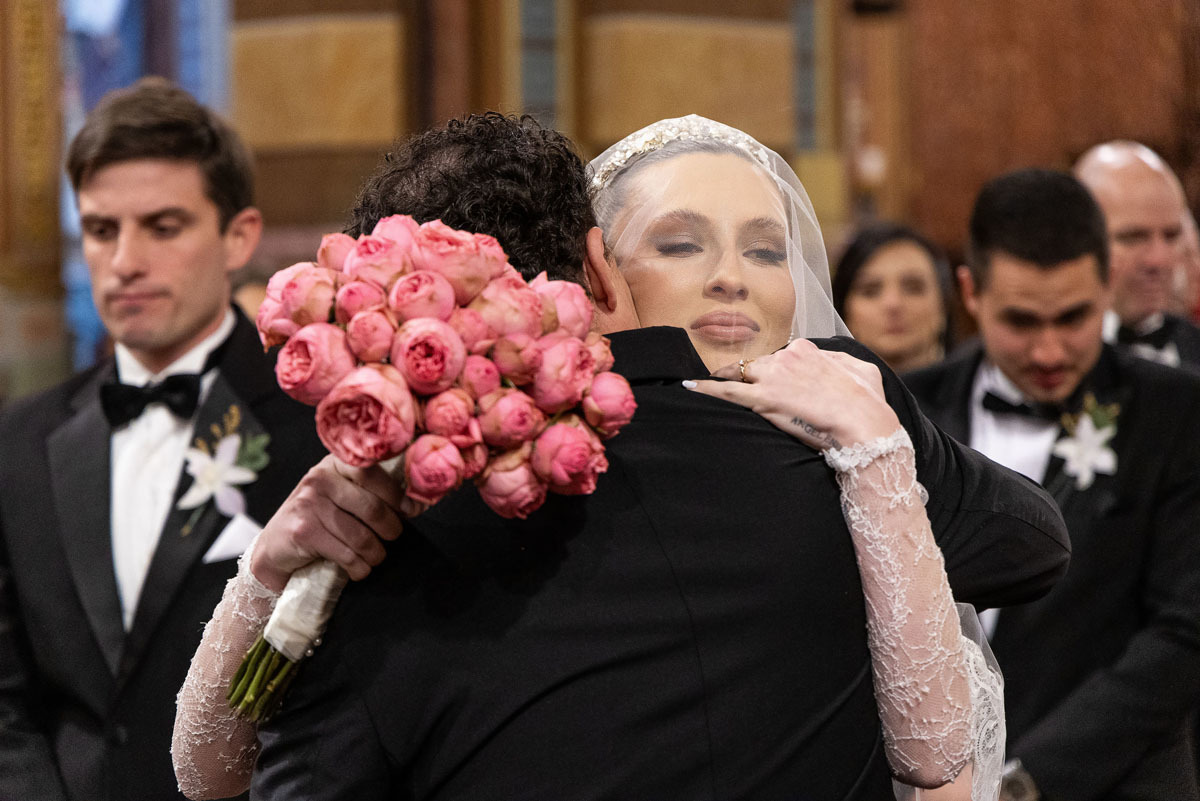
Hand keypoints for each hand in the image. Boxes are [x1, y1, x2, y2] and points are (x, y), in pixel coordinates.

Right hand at [249, 455, 412, 591]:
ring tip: (374, 557)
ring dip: (375, 554)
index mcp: (334, 464)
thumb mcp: (341, 497)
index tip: (413, 511)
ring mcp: (308, 504)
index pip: (374, 473)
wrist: (275, 549)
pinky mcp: (303, 531)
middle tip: (391, 538)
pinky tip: (358, 569)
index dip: (398, 495)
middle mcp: (320, 479)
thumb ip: (372, 493)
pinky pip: (346, 554)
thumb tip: (418, 503)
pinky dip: (359, 568)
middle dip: (391, 530)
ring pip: (362, 536)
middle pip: (373, 508)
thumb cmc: (318, 522)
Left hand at [686, 339, 900, 450]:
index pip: (779, 357)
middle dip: (747, 377)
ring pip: (739, 375)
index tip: (770, 381)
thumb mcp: (861, 370)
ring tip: (705, 386)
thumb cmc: (867, 401)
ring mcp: (772, 377)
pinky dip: (705, 389)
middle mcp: (786, 357)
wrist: (864, 423)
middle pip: (756, 365)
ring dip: (726, 381)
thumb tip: (832, 361)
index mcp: (807, 349)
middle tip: (736, 387)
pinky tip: (688, 387)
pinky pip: (726, 392)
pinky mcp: (763, 399)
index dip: (773, 372)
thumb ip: (840, 361)